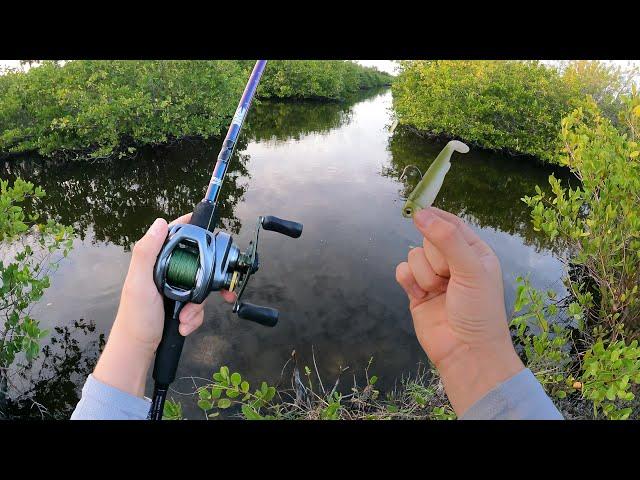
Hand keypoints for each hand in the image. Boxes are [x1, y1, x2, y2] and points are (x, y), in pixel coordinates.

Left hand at [93, 213, 235, 397]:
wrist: (139, 349)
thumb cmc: (136, 317)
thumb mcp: (139, 283)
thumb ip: (147, 253)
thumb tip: (160, 223)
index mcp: (154, 261)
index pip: (174, 235)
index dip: (191, 228)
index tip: (210, 230)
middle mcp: (164, 271)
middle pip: (196, 263)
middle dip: (203, 283)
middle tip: (212, 294)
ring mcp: (174, 287)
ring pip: (200, 286)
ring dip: (197, 306)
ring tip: (185, 318)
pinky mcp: (180, 303)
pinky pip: (198, 304)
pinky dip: (195, 317)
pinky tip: (185, 324)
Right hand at [396, 207, 523, 415]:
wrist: (466, 352)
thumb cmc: (478, 310)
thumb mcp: (471, 269)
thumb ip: (446, 239)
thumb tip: (420, 213)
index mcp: (473, 252)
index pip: (451, 224)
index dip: (435, 216)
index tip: (418, 210)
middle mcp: (453, 262)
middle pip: (428, 239)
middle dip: (435, 257)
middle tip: (449, 277)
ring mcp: (433, 277)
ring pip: (414, 256)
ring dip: (424, 274)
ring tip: (438, 292)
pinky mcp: (416, 291)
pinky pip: (402, 271)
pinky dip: (408, 281)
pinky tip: (420, 294)